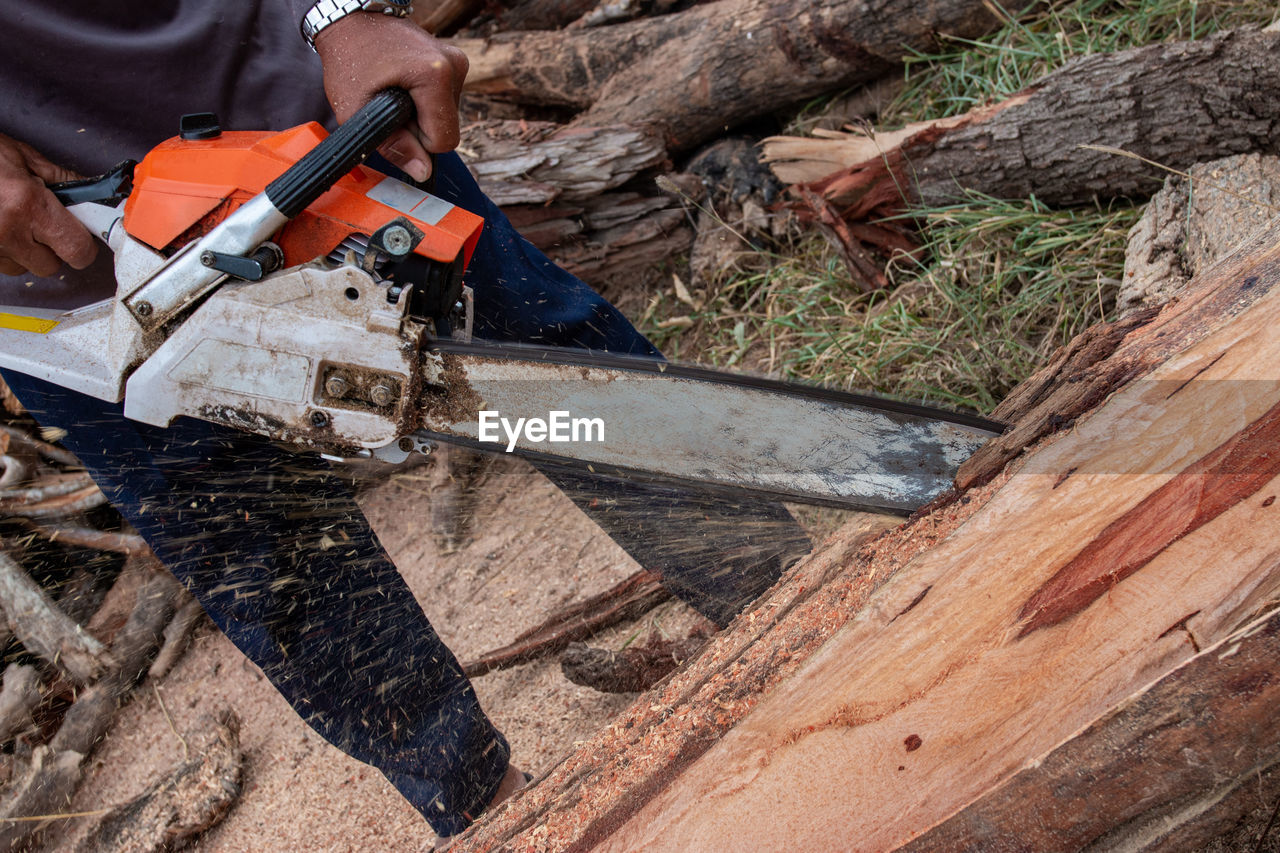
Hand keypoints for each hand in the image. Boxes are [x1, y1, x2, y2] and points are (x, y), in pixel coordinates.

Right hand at [0, 134, 96, 276]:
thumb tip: (90, 195)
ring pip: (22, 268)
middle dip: (53, 248)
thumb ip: (61, 180)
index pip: (76, 248)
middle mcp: (6, 229)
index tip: (82, 237)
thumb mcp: (21, 156)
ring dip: (24, 251)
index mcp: (27, 204)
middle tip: (43, 224)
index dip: (84, 245)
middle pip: (51, 266)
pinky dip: (2, 251)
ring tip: (11, 219)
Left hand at [314, 13, 468, 183]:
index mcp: (435, 75)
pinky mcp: (455, 61)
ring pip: (447, 116)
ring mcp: (457, 61)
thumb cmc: (349, 57)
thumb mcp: (358, 110)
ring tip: (395, 91)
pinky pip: (446, 101)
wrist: (353, 19)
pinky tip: (405, 85)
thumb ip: (393, 146)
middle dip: (419, 128)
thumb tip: (424, 173)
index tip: (394, 122)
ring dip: (422, 115)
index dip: (417, 143)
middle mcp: (454, 66)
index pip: (444, 140)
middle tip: (390, 105)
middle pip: (448, 128)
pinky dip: (425, 101)